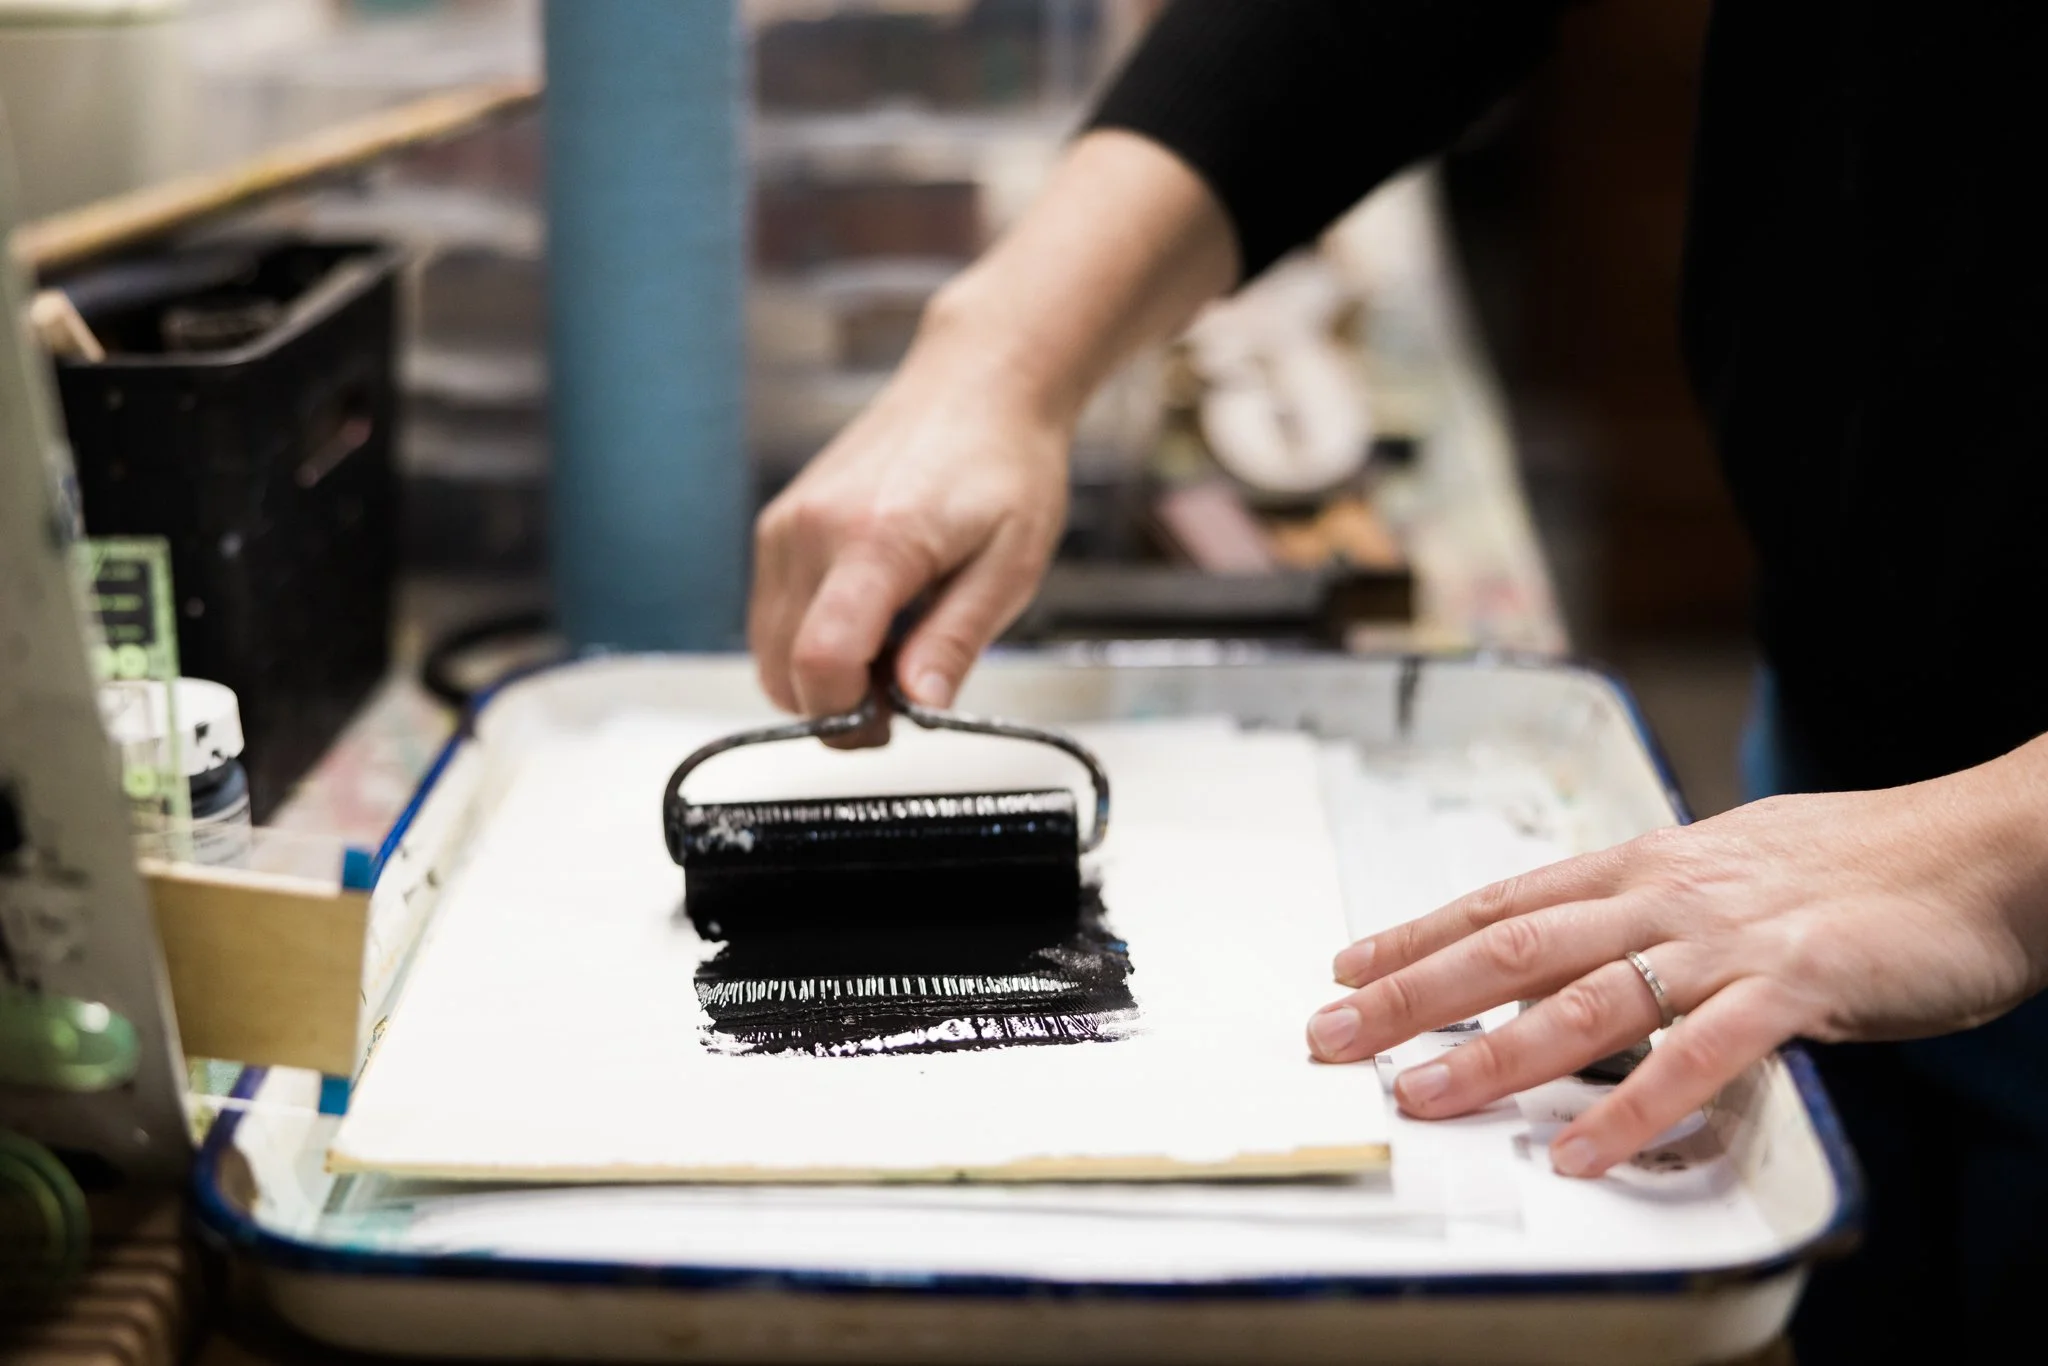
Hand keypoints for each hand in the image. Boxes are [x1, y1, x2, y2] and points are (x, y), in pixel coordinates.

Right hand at [748, 131, 1237, 722]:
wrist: (978, 385)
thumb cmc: (1006, 466)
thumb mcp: (1010, 566)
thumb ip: (956, 639)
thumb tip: (920, 705)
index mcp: (874, 540)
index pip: (822, 661)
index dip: (850, 718)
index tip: (893, 725)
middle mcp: (811, 530)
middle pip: (783, 669)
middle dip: (838, 707)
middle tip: (905, 695)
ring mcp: (785, 525)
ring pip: (769, 650)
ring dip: (822, 676)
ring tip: (896, 650)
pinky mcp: (778, 525)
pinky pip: (772, 615)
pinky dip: (810, 640)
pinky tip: (873, 621)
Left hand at [1306, 741, 2047, 1176]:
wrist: (1977, 850)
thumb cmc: (1853, 864)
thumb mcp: (1725, 869)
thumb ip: (1647, 905)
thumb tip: (1579, 936)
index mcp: (1644, 864)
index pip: (1503, 900)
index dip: (1416, 934)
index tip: (1344, 966)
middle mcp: (1665, 895)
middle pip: (1510, 946)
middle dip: (1408, 993)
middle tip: (1330, 1034)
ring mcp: (1724, 941)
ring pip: (1583, 1000)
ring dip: (1491, 1053)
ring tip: (1420, 1095)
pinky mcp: (1793, 986)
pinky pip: (1697, 1058)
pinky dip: (1633, 1111)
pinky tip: (1580, 1154)